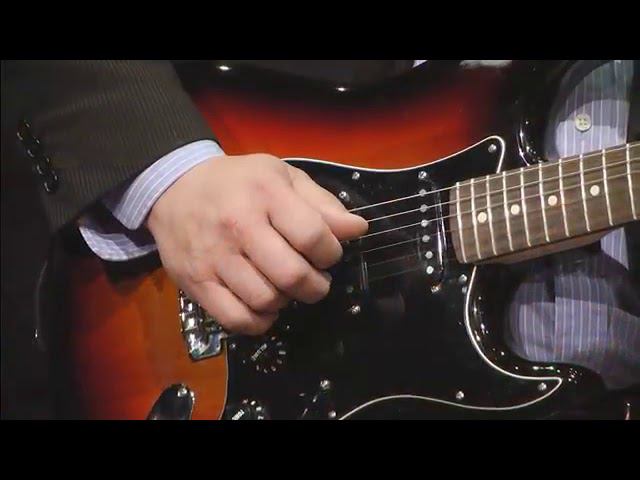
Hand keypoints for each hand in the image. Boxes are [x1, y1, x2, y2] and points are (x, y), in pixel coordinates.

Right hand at [147, 153, 367, 334]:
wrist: (175, 187)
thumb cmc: (238, 182)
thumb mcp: (282, 177)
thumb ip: (322, 203)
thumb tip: (358, 229)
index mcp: (265, 194)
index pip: (313, 237)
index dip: (332, 254)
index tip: (328, 255)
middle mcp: (238, 226)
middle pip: (292, 276)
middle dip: (316, 286)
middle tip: (314, 281)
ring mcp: (214, 257)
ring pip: (266, 300)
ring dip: (287, 302)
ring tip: (285, 288)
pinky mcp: (196, 283)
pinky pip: (236, 319)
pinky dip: (259, 321)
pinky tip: (264, 306)